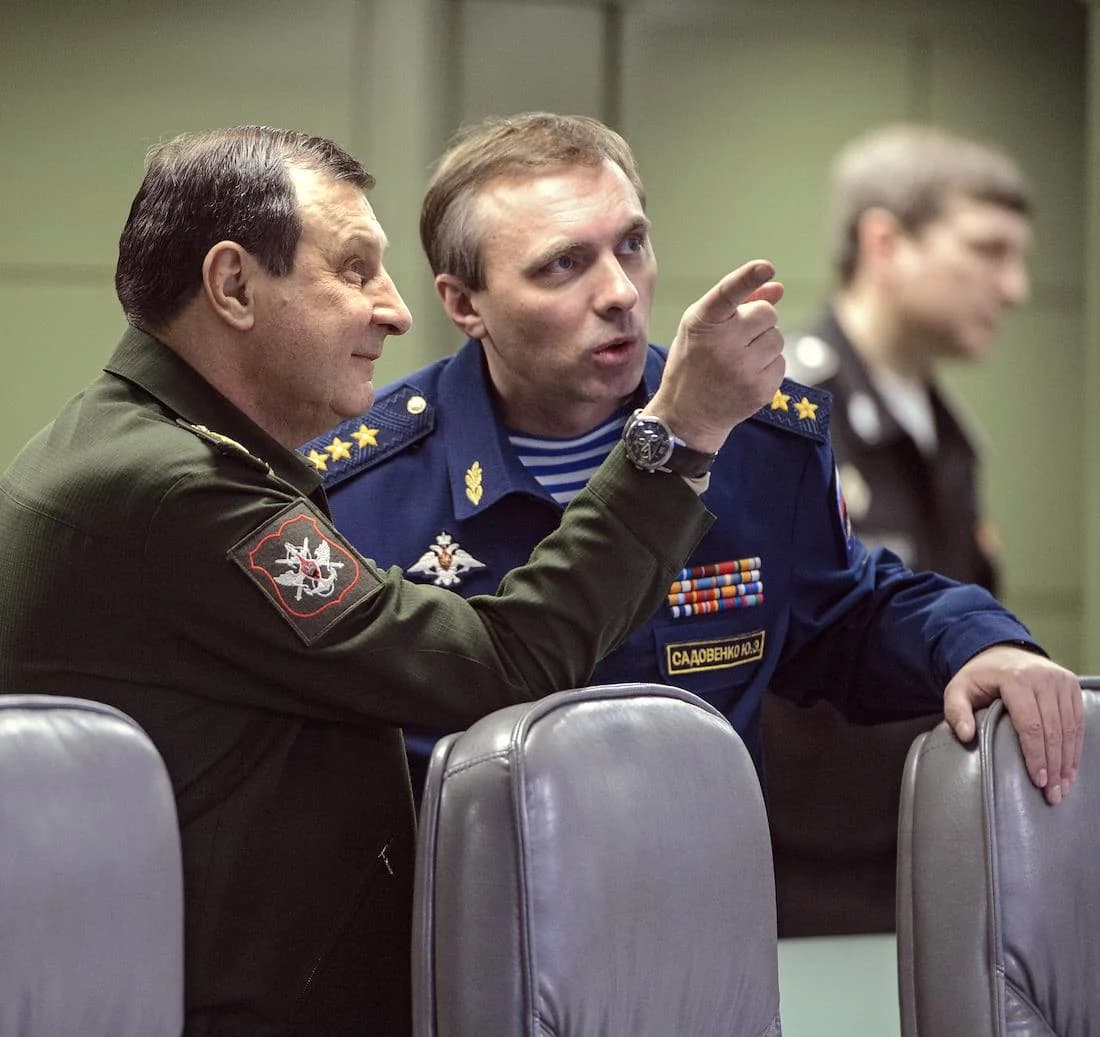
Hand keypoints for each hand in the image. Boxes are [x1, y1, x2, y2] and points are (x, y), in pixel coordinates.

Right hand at [647, 259, 784, 452]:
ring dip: (764, 344)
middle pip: (767, 313)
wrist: (687, 414)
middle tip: (736, 339)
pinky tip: (745, 376)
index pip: (728, 293)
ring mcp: (742, 370)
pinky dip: (767, 366)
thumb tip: (778, 287)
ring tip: (738, 360)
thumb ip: (738, 302)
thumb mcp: (701, 327)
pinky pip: (780, 362)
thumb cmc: (694, 361)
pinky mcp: (760, 390)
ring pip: (777, 338)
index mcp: (702, 323)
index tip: (766, 267)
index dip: (748, 277)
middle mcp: (721, 345)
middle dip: (758, 321)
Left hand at [944, 645, 1083, 804]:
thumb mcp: (957, 689)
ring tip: (1063, 787)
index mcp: (1015, 678)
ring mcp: (1060, 680)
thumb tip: (965, 735)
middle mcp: (1042, 677)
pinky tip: (1071, 768)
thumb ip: (956, 711)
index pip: (1031, 724)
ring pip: (1070, 728)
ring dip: (1068, 761)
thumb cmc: (979, 677)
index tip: (1036, 780)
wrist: (1001, 652)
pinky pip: (1078, 720)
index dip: (1035, 755)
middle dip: (1054, 766)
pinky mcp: (1071, 684)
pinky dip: (1075, 747)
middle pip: (1053, 730)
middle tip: (1052, 794)